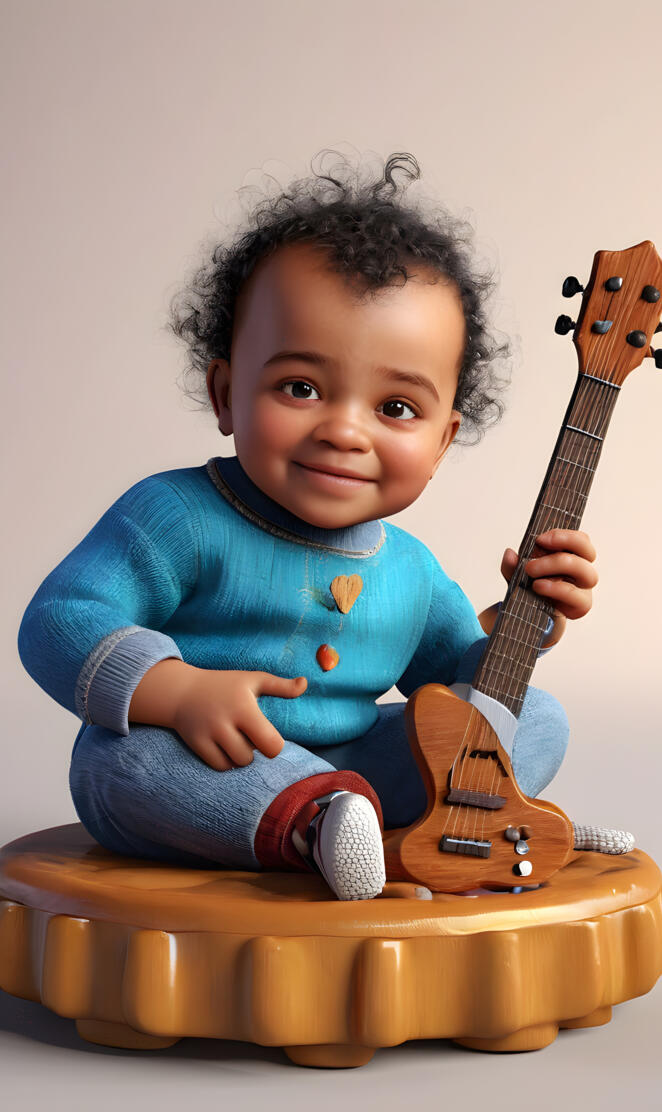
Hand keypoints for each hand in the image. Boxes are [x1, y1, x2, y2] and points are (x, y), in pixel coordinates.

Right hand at [171, 669, 307, 770]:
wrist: (182, 690)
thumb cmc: (224, 685)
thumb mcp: (252, 680)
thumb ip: (281, 686)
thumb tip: (305, 683)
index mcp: (244, 707)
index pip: (271, 744)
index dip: (274, 745)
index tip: (268, 735)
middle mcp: (225, 722)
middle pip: (251, 758)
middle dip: (254, 750)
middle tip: (249, 736)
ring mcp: (208, 734)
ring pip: (235, 764)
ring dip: (240, 757)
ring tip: (236, 740)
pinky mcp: (196, 744)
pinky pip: (219, 766)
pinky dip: (226, 762)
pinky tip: (224, 747)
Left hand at [501, 528, 597, 639]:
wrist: (531, 617)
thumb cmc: (531, 590)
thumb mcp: (517, 576)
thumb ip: (512, 565)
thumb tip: (509, 554)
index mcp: (572, 556)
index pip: (581, 540)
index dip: (564, 536)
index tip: (540, 539)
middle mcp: (582, 570)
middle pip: (588, 552)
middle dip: (561, 547)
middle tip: (533, 556)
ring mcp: (584, 588)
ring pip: (587, 573)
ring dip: (556, 566)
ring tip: (531, 571)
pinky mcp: (581, 606)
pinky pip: (577, 596)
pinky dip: (556, 588)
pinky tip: (539, 586)